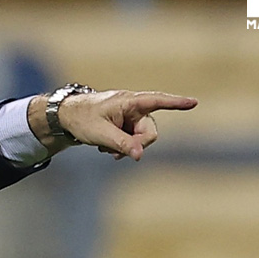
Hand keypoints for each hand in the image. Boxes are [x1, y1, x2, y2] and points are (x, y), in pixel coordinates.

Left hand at [27, 89, 197, 160]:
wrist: (65, 118)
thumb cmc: (81, 119)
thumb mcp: (100, 133)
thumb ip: (122, 144)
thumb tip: (140, 156)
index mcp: (129, 102)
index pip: (157, 101)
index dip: (176, 103)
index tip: (194, 102)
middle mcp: (133, 107)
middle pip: (150, 132)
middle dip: (136, 145)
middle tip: (115, 153)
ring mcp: (130, 117)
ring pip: (142, 139)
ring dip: (127, 148)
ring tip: (105, 148)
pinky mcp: (126, 126)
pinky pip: (133, 141)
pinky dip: (122, 147)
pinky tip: (106, 147)